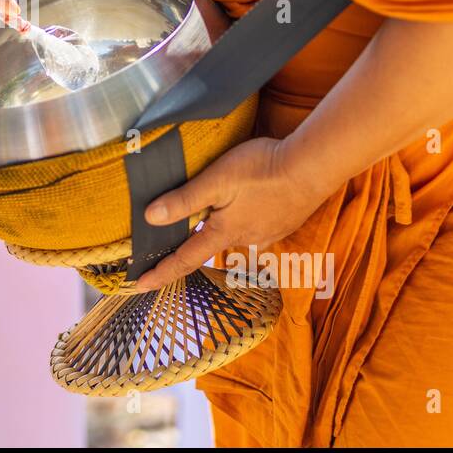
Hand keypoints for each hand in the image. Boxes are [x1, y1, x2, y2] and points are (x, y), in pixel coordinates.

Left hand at [131, 137, 333, 291]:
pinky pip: (254, 228)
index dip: (160, 273)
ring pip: (233, 237)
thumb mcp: (216, 180)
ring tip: (213, 216)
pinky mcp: (282, 222)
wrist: (314, 167)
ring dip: (220, 230)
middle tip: (169, 245)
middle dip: (189, 248)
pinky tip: (246, 206)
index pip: (184, 260)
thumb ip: (184, 200)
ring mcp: (267, 233)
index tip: (138, 286)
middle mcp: (244, 241)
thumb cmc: (263, 170)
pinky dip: (242, 221)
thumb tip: (150, 218)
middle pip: (208, 248)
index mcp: (223, 234)